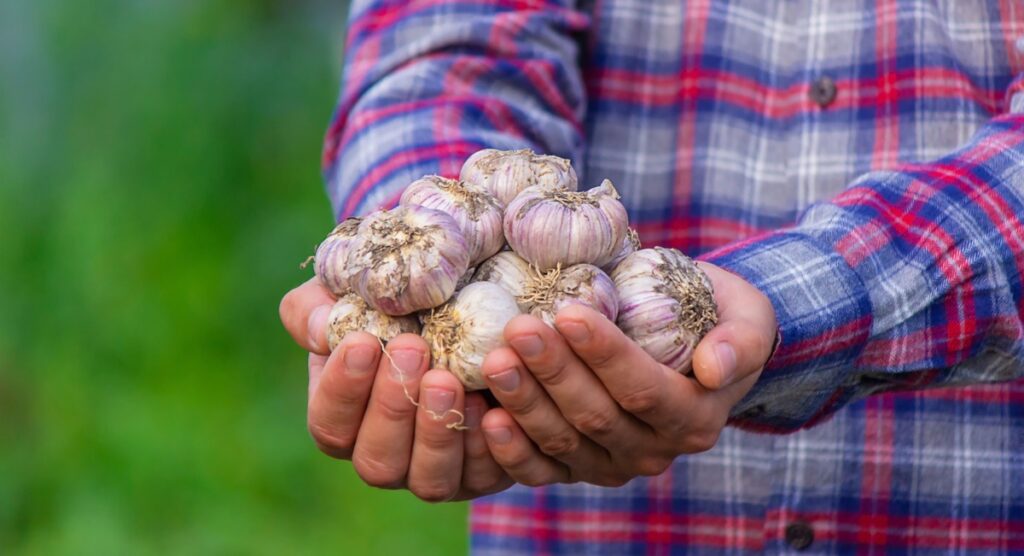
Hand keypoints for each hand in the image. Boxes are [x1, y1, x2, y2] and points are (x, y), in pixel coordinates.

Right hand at [280, 278, 513, 500]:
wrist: (479, 303)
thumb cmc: (400, 301)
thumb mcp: (353, 290)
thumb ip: (318, 308)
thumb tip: (319, 331)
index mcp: (348, 419)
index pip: (329, 424)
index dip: (341, 390)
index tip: (363, 341)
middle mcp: (390, 455)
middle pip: (376, 462)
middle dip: (392, 406)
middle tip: (413, 349)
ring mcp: (438, 469)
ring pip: (429, 481)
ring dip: (436, 431)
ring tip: (448, 378)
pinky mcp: (487, 471)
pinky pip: (485, 475)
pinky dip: (486, 444)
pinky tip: (489, 403)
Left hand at [476, 262, 776, 486]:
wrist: (692, 341)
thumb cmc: (715, 315)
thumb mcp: (746, 317)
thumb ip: (741, 341)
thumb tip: (714, 367)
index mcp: (694, 417)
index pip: (644, 390)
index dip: (605, 355)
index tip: (569, 312)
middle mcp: (654, 450)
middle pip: (596, 417)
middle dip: (554, 372)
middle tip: (517, 329)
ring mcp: (611, 464)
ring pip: (563, 441)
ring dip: (525, 402)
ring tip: (495, 360)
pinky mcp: (577, 468)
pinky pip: (541, 470)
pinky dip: (511, 450)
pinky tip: (485, 417)